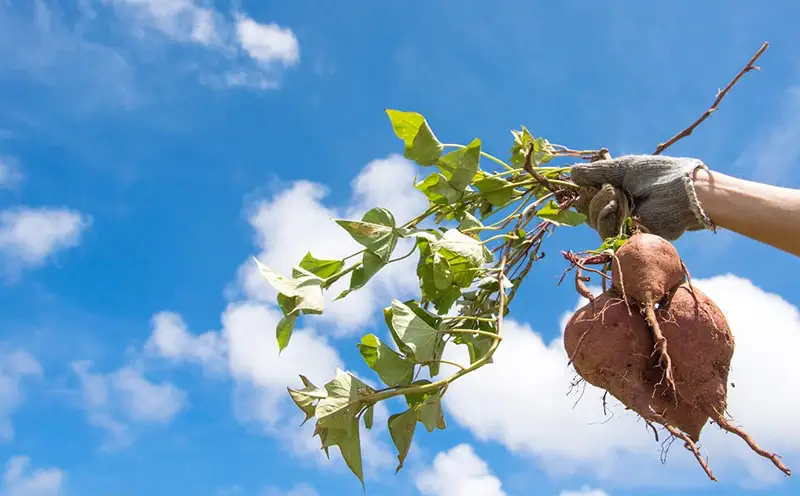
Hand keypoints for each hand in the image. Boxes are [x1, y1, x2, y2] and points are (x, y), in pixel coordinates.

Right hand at [570, 155, 713, 240]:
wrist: (683, 192)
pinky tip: (618, 206)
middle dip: (593, 197)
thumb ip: (596, 172)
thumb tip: (571, 173)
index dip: (582, 190)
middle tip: (609, 188)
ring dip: (600, 205)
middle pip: (587, 210)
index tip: (580, 182)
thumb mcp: (622, 168)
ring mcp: (623, 224)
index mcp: (617, 192)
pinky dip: (606, 217)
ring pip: (593, 221)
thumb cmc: (658, 175)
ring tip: (618, 195)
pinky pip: (605, 232)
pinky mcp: (629, 238)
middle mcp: (619, 209)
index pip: (589, 196)